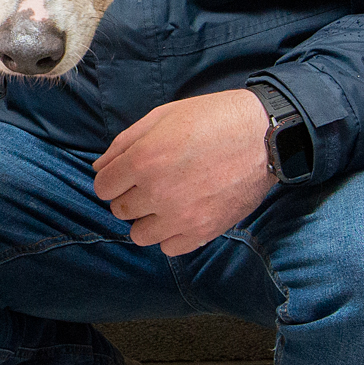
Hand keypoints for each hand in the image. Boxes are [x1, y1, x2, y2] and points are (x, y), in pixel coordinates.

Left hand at [92, 90, 279, 254]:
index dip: (112, 179)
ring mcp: (180, 215)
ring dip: (147, 220)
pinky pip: (169, 248)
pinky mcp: (204, 230)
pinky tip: (181, 216)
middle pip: (120, 210)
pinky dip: (171, 235)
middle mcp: (157, 192)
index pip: (103, 187)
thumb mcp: (162, 116)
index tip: (126, 175)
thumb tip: (99, 167)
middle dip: (129, 197)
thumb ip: (124, 143)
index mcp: (143, 160)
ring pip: (140, 235)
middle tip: (150, 183)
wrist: (264, 135)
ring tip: (165, 202)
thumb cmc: (212, 119)